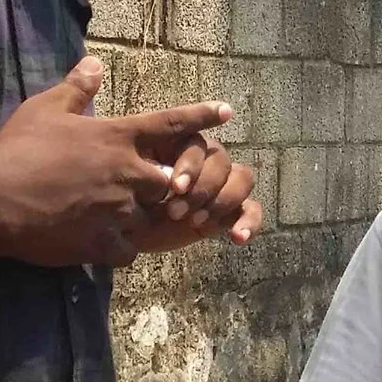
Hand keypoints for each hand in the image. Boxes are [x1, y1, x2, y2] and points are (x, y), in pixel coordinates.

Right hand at [56, 60, 265, 254]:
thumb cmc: (19, 149)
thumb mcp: (46, 108)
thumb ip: (77, 87)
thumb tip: (94, 61)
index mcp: (118, 137)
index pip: (171, 123)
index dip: (201, 116)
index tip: (227, 113)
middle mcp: (128, 173)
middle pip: (172, 179)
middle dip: (168, 184)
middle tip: (152, 188)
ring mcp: (120, 210)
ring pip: (153, 216)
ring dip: (143, 216)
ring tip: (121, 217)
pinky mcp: (105, 242)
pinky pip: (130, 248)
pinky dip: (122, 246)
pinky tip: (106, 244)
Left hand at [135, 126, 264, 254]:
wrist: (133, 230)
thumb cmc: (129, 199)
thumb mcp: (132, 184)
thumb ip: (149, 176)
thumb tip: (168, 177)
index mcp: (181, 145)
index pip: (198, 144)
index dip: (191, 164)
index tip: (176, 187)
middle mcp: (206, 159)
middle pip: (222, 161)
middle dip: (203, 188)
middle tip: (176, 211)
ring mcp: (221, 185)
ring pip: (242, 179)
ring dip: (223, 201)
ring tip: (198, 223)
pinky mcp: (230, 211)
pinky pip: (251, 210)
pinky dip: (250, 222)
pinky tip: (238, 238)